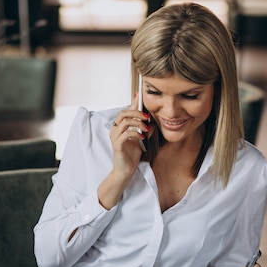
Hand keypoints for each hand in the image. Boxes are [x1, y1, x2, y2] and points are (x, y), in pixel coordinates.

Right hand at [98, 94, 151, 209]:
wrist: (125, 172)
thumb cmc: (131, 157)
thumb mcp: (140, 141)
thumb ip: (144, 131)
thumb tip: (152, 123)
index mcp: (119, 127)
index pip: (126, 112)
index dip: (133, 103)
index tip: (140, 95)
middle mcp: (115, 130)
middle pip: (123, 113)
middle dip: (136, 112)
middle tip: (147, 117)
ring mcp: (114, 137)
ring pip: (124, 122)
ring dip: (138, 123)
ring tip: (146, 128)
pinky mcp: (117, 145)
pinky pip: (126, 134)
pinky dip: (136, 133)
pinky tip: (143, 137)